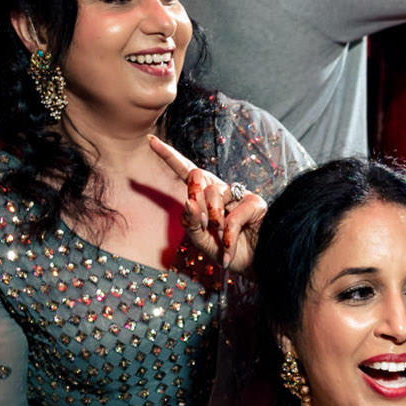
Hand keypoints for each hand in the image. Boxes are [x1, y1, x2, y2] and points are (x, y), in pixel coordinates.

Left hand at [149, 136, 265, 273]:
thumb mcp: (201, 240)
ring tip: (219, 236)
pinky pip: (232, 216)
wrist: (253, 265)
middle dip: (193, 193)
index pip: (186, 171)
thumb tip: (189, 202)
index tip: (150, 140)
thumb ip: (191, 222)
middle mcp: (221, 191)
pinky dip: (228, 236)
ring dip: (213, 221)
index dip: (169, 156)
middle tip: (202, 219)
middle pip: (197, 175)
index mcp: (205, 197)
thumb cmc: (225, 252)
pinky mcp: (255, 203)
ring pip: (214, 193)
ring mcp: (239, 195)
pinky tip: (228, 247)